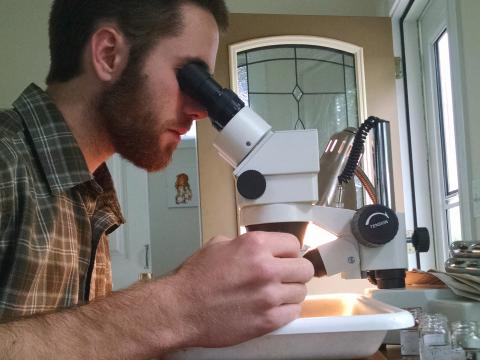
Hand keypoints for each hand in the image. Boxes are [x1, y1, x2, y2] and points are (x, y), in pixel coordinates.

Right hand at [169, 231, 313, 347]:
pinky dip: (286, 310)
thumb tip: (262, 247)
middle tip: (284, 276)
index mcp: (255, 245)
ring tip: (274, 293)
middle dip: (295, 271)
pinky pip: (293, 313)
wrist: (181, 309)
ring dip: (290, 292)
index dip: (289, 251)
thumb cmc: (195, 279)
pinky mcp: (267, 320)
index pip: (294, 244)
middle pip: (305, 268)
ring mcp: (268, 296)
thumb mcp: (218, 245)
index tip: (285, 258)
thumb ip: (245, 243)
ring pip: (301, 292)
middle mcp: (266, 268)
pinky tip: (271, 307)